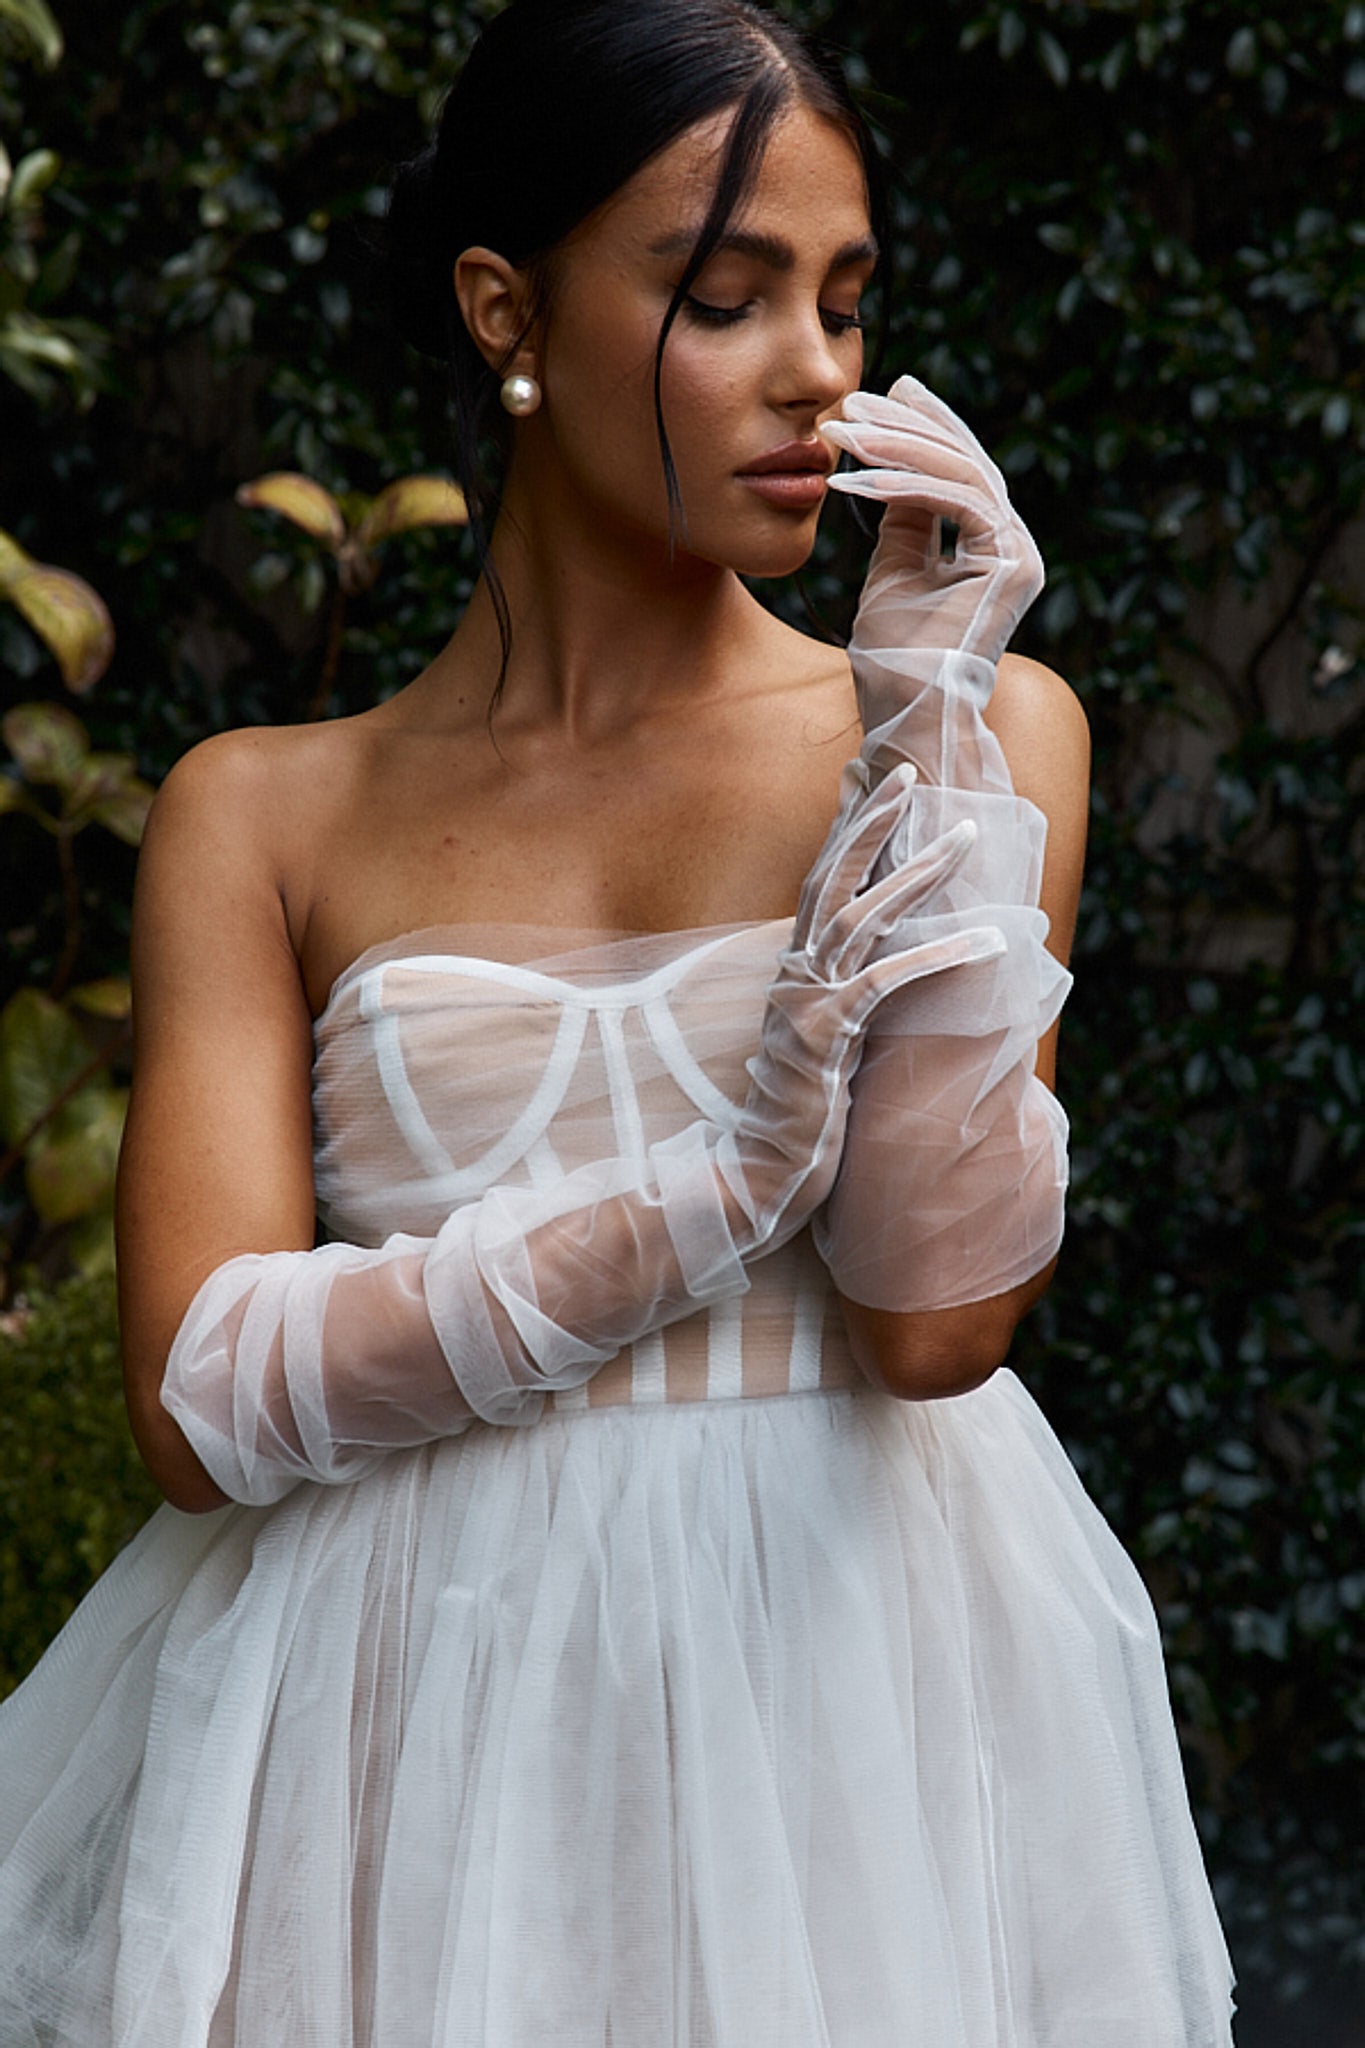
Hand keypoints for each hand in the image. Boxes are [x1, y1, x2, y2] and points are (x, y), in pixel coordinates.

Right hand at [727, 761, 1005, 1242]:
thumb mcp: (824, 1048)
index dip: (844, 831)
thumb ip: (843, 1007)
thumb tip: (876, 984)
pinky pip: (887, 982)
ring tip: (962, 836)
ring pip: (863, 916)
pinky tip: (986, 942)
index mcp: (793, 974)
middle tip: (910, 774)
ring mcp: (806, 1003)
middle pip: (832, 878)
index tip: (870, 782)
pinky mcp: (826, 1037)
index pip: (819, 885)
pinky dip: (938, 957)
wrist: (759, 1176)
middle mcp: (794, 977)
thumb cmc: (797, 1120)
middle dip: (871, 822)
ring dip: (917, 872)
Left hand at [822, 375, 1042, 661]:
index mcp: (990, 549)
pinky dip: (902, 486)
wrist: (908, 716)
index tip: (882, 397)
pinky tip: (854, 479)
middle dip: (907, 424)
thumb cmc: (895, 660)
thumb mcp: (893, 574)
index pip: (959, 472)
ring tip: (842, 433)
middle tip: (854, 400)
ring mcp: (1018, 555)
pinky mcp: (1009, 566)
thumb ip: (904, 524)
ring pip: (961, 473)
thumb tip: (892, 470)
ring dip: (895, 447)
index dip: (922, 429)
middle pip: (964, 462)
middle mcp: (1012, 547)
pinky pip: (956, 502)